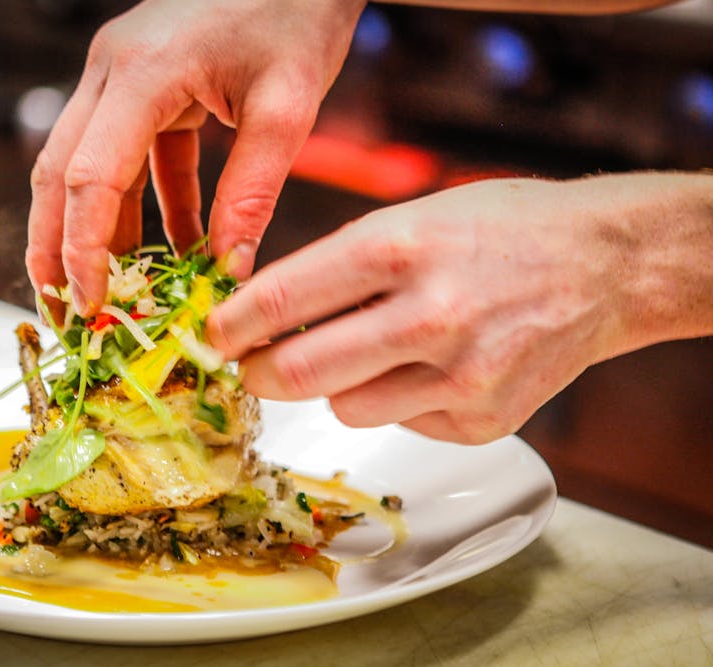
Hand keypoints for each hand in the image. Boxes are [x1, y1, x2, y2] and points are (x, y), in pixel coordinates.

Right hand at [26, 0, 366, 315]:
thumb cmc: (297, 11)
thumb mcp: (286, 108)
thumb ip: (251, 192)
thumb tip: (228, 270)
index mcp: (141, 72)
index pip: (88, 176)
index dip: (82, 248)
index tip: (90, 302)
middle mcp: (112, 72)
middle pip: (59, 174)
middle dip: (56, 248)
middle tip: (64, 309)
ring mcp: (121, 77)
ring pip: (86, 168)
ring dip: (97, 232)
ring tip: (112, 292)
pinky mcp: (144, 86)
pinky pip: (132, 157)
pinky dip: (147, 204)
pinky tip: (178, 247)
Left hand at [207, 175, 712, 443]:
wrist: (604, 265)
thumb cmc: (499, 230)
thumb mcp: (412, 217)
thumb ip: (338, 266)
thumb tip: (263, 316)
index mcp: (402, 247)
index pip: (283, 301)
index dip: (231, 327)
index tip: (212, 337)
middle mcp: (431, 315)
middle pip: (302, 373)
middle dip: (259, 376)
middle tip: (253, 369)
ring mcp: (462, 376)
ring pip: (345, 408)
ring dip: (338, 386)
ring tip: (376, 350)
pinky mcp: (484, 419)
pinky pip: (400, 422)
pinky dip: (396, 399)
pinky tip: (433, 365)